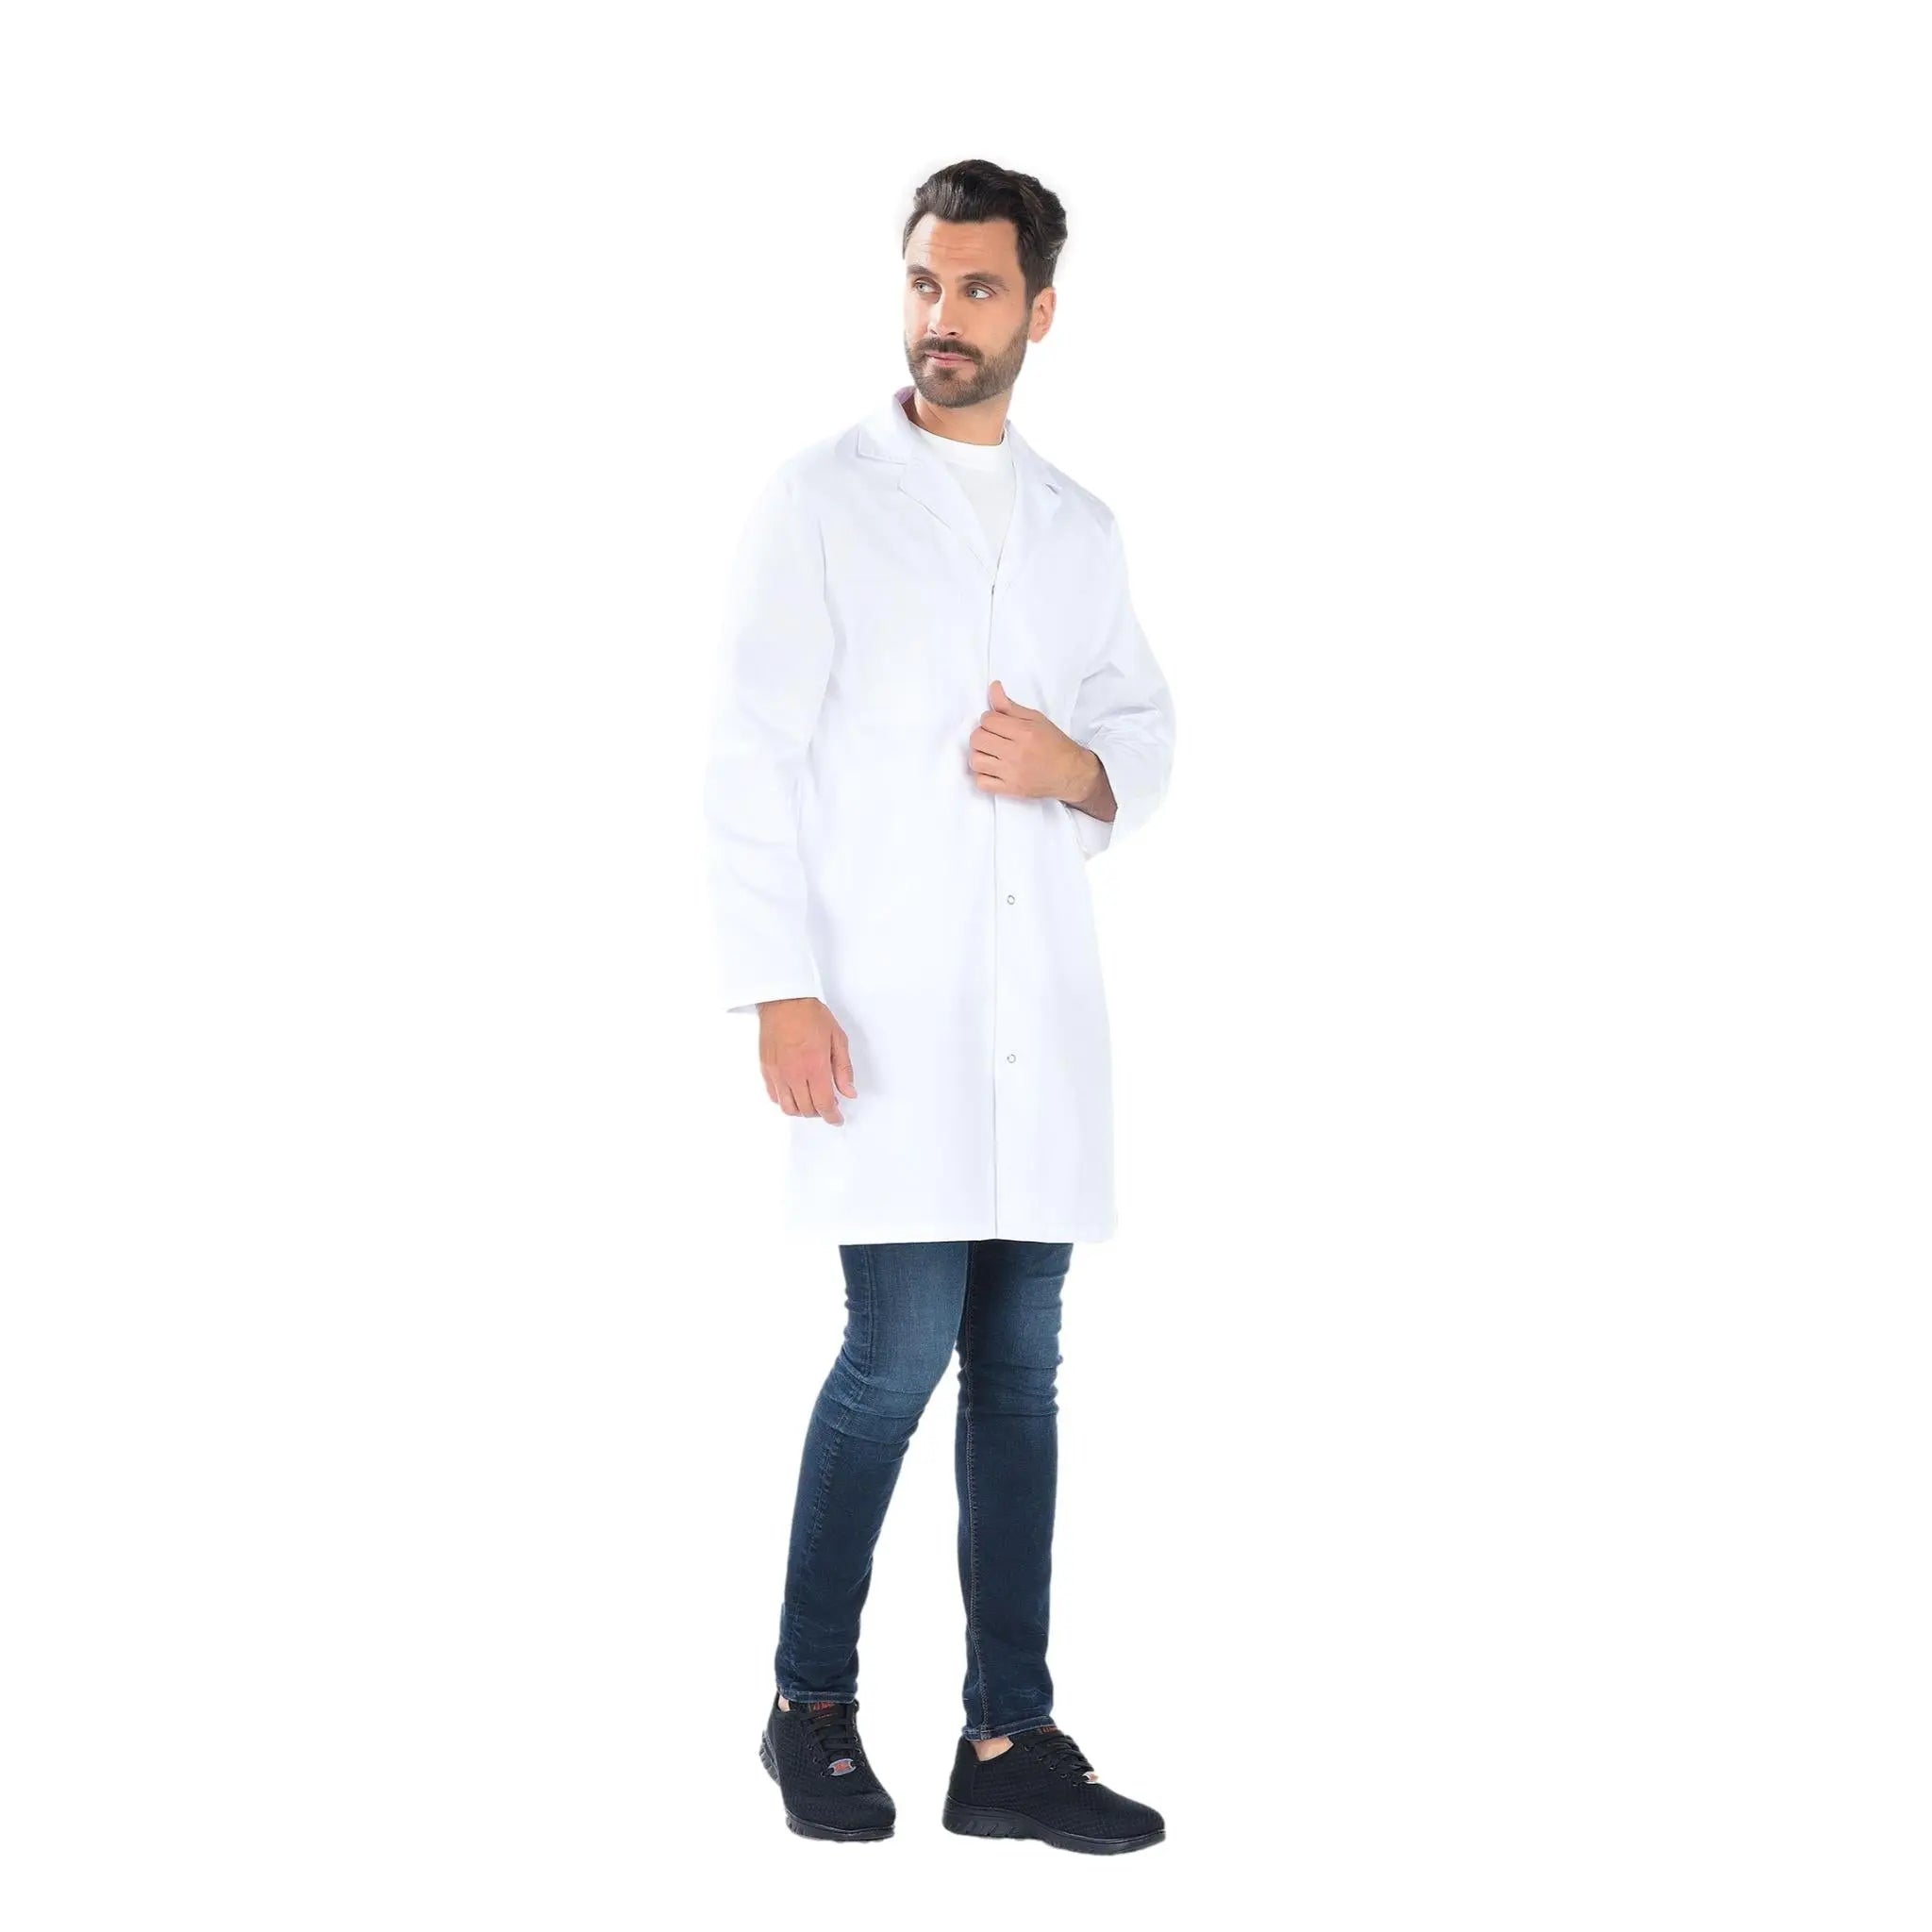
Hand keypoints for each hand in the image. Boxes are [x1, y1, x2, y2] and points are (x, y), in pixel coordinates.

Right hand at [757, 997, 855, 1123]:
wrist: (784, 1000)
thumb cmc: (811, 1015)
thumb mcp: (837, 1038)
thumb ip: (843, 1069)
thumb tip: (849, 1092)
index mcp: (815, 1066)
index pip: (824, 1104)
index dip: (832, 1116)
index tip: (837, 1119)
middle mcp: (794, 1074)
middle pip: (807, 1109)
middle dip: (820, 1112)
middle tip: (828, 1105)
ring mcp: (777, 1073)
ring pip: (788, 1107)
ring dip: (802, 1110)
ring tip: (811, 1101)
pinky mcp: (766, 1069)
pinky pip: (774, 1096)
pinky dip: (785, 1101)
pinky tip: (794, 1092)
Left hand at [968, 680, 1096, 802]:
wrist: (1071, 773)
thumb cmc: (1055, 744)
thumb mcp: (1036, 719)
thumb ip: (1010, 706)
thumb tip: (993, 687)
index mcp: (1024, 732)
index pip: (988, 720)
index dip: (989, 719)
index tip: (997, 724)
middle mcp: (1017, 753)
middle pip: (978, 739)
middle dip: (981, 735)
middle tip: (992, 737)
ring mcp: (1012, 773)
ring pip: (976, 761)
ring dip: (979, 754)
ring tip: (991, 753)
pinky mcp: (1011, 789)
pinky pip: (981, 783)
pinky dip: (982, 775)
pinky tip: (992, 769)